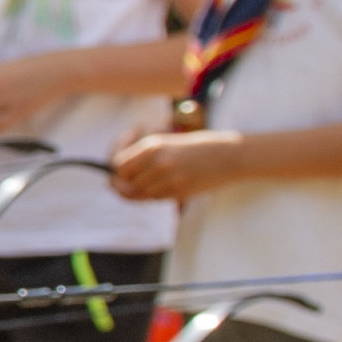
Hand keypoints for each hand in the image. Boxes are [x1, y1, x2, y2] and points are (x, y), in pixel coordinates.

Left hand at [109, 126, 246, 202]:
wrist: (228, 156)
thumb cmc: (195, 147)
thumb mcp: (166, 143)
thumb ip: (142, 156)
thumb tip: (115, 174)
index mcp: (152, 145)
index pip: (119, 165)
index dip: (114, 172)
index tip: (115, 175)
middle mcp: (158, 162)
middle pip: (125, 182)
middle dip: (123, 185)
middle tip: (127, 185)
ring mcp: (169, 179)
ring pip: (139, 193)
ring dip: (140, 192)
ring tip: (151, 183)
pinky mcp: (179, 192)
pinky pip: (155, 198)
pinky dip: (153, 195)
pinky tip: (162, 187)